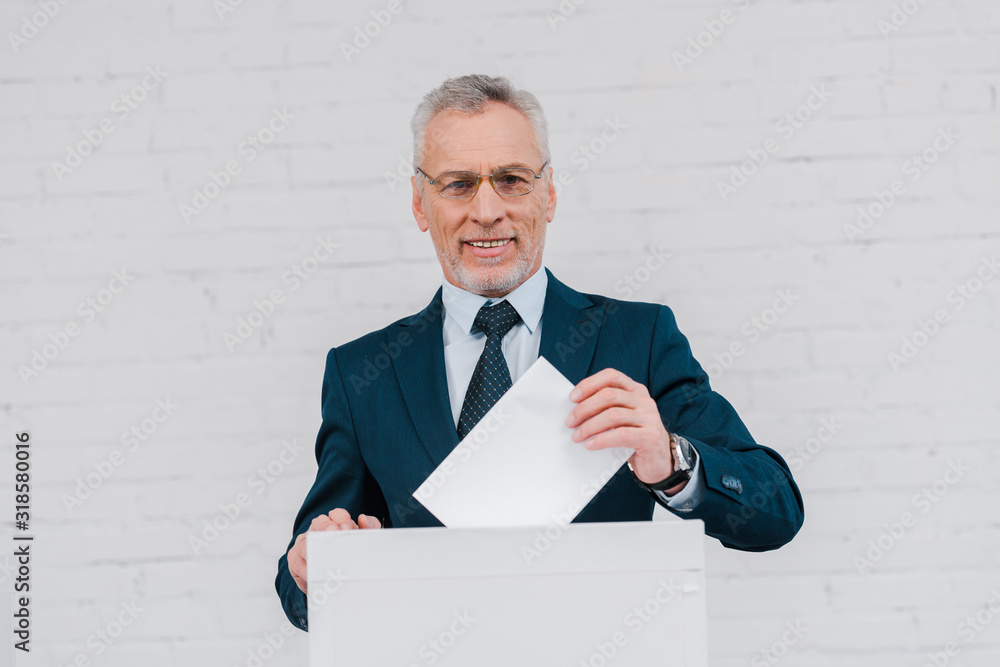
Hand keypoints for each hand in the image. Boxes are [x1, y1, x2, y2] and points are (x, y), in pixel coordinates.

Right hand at [287, 508, 381, 593]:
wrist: (334, 582)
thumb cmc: (348, 556)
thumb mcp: (362, 541)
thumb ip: (370, 527)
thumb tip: (363, 519)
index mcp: (334, 523)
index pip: (336, 514)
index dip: (342, 519)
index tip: (348, 527)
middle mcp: (316, 530)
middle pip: (318, 523)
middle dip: (327, 527)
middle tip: (335, 534)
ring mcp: (303, 544)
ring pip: (306, 543)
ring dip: (315, 550)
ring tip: (325, 558)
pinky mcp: (295, 561)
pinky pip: (297, 563)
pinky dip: (306, 570)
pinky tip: (315, 574)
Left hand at [565, 368, 686, 493]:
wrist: (659, 461)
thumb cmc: (634, 437)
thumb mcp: (622, 418)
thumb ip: (606, 408)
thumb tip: (574, 410)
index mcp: (636, 390)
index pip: (611, 376)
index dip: (589, 384)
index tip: (572, 398)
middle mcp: (644, 400)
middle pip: (608, 395)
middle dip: (584, 409)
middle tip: (570, 423)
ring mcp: (649, 418)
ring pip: (613, 415)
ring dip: (589, 426)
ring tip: (577, 436)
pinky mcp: (650, 437)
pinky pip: (621, 435)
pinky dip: (601, 440)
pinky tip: (590, 445)